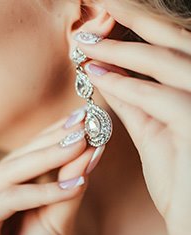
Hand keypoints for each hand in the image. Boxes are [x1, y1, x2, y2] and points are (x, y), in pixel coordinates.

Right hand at [0, 115, 99, 234]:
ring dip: (48, 158)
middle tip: (86, 124)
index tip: (85, 115)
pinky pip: (7, 200)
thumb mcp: (61, 214)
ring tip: (82, 145)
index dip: (53, 133)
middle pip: (16, 160)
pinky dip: (40, 192)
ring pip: (10, 174)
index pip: (25, 153)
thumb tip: (91, 145)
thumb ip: (71, 182)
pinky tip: (72, 186)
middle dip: (53, 141)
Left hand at [81, 0, 190, 234]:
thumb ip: (136, 102)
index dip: (142, 25)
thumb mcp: (156, 133)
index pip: (175, 45)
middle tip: (100, 3)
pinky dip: (130, 85)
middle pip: (177, 41)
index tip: (107, 9)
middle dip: (137, 21)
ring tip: (87, 41)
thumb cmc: (182, 182)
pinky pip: (164, 99)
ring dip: (125, 50)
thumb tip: (107, 72)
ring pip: (171, 63)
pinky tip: (100, 77)